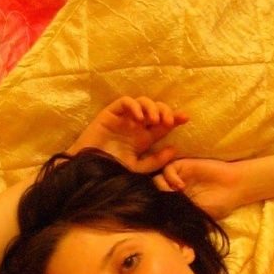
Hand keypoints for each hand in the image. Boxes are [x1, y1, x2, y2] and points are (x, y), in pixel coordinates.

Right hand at [68, 96, 188, 172]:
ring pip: (142, 102)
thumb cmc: (111, 170)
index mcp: (144, 139)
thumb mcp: (137, 169)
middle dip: (165, 111)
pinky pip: (125, 102)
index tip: (185, 119)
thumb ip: (155, 161)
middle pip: (156, 110)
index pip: (163, 125)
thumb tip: (174, 148)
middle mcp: (135, 126)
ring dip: (152, 108)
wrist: (88, 170)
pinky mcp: (110, 113)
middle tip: (168, 121)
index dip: (175, 118)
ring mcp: (123, 119)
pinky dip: (134, 106)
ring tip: (154, 120)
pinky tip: (139, 118)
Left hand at [154, 157, 241, 219]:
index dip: (157, 209)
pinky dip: (170, 177)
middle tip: (168, 203)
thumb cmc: (218, 205)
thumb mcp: (198, 216)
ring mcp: (178, 177)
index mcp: (176, 204)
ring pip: (157, 179)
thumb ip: (181, 217)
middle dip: (157, 198)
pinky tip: (180, 185)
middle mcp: (174, 190)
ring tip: (176, 194)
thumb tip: (164, 226)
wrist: (233, 187)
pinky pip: (168, 169)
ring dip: (162, 187)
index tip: (164, 214)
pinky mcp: (184, 166)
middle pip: (154, 192)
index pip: (158, 205)